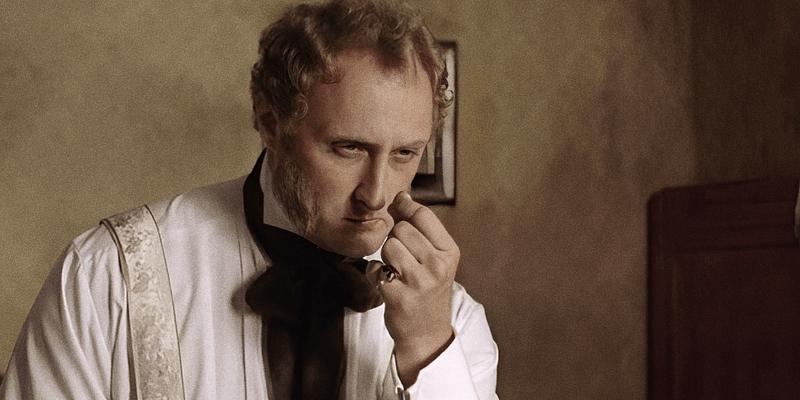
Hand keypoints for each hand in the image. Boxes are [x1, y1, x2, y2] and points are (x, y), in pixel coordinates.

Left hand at [378, 191, 459, 384]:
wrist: (427, 332)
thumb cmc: (429, 288)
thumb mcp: (437, 257)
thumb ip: (421, 228)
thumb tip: (402, 195)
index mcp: (449, 252)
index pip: (423, 215)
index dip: (405, 207)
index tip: (398, 207)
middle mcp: (438, 265)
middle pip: (402, 229)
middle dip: (395, 237)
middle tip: (401, 255)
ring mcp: (419, 282)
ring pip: (388, 247)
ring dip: (385, 257)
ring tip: (396, 270)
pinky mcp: (399, 297)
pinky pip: (375, 269)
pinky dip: (375, 275)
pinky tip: (388, 284)